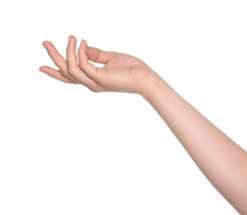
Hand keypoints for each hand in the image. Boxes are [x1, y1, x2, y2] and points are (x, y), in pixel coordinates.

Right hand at [39, 35, 155, 94]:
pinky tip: (82, 42)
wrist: (144, 77)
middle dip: (54, 58)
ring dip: (66, 52)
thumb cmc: (130, 69)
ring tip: (70, 37)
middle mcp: (91, 83)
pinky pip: (83, 64)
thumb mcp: (109, 58)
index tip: (42, 66)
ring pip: (71, 69)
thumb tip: (82, 46)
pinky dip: (80, 52)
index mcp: (92, 79)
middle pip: (66, 73)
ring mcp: (94, 83)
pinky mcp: (100, 79)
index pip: (71, 77)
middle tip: (45, 43)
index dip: (56, 72)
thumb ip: (95, 54)